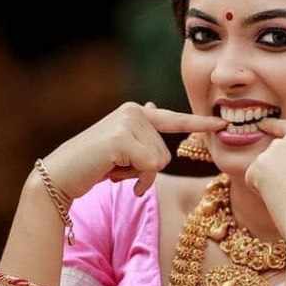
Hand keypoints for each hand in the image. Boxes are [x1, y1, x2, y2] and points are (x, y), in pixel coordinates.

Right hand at [38, 101, 227, 200]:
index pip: (175, 120)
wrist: (62, 174)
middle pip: (166, 154)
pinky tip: (112, 173)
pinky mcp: (122, 138)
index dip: (200, 124)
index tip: (223, 124)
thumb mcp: (123, 148)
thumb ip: (142, 133)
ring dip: (138, 176)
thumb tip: (153, 107)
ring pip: (158, 163)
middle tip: (119, 168)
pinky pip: (149, 167)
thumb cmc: (94, 165)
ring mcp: (128, 122)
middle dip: (146, 171)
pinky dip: (133, 178)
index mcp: (138, 113)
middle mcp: (135, 111)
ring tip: (113, 168)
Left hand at [243, 115, 285, 239]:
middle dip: (282, 172)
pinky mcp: (259, 166)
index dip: (281, 138)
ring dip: (271, 181)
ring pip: (264, 166)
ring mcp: (275, 150)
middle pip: (276, 153)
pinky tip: (279, 200)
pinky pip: (252, 178)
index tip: (275, 142)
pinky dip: (260, 191)